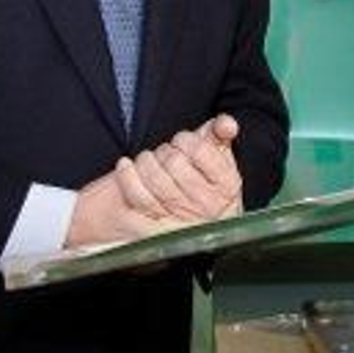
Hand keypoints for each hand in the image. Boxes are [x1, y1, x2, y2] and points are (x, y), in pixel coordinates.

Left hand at [65, 114, 242, 248]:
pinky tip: (126, 165)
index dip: (186, 140)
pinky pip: (136, 194)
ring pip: (154, 176)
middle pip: (174, 162)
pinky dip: (127, 174)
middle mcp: (206, 204)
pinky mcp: (154, 228)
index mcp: (227, 186)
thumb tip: (226, 124)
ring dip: (146, 160)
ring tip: (150, 160)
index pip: (200, 150)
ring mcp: (180, 218)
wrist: (193, 226)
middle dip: (166, 151)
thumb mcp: (219, 159)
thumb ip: (221, 134)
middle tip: (168, 155)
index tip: (183, 142)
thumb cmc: (206, 185)